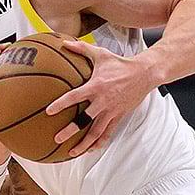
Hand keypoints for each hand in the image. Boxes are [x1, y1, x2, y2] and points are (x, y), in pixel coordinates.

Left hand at [46, 40, 152, 155]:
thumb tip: (64, 42)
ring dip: (84, 143)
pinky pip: (108, 132)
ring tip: (72, 152)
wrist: (144, 74)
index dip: (61, 104)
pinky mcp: (118, 116)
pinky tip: (90, 149)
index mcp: (96, 86)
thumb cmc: (120, 63)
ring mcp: (111, 111)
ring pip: (96, 131)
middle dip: (71, 130)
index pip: (75, 97)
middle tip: (57, 138)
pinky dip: (99, 142)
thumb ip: (81, 49)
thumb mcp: (101, 54)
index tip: (49, 112)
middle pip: (84, 120)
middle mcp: (102, 101)